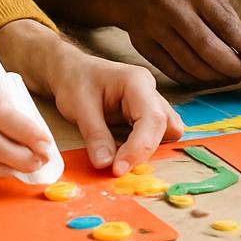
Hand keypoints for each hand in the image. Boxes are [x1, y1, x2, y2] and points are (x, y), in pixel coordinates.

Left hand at [47, 47, 183, 176]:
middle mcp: (150, 90)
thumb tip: (105, 164)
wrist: (73, 71)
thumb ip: (95, 136)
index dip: (139, 147)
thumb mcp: (79, 107)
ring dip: (148, 147)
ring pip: (167, 129)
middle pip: (163, 125)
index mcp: (136, 82)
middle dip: (144, 150)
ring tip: (122, 158)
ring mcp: (152, 101)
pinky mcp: (147, 113)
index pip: (151, 117)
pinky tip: (125, 151)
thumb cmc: (76, 82)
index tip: (118, 169)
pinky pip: (158, 132)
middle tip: (117, 169)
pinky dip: (145, 146)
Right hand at [115, 0, 240, 86]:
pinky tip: (209, 77)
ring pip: (193, 65)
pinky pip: (175, 72)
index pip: (229, 25)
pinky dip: (196, 80)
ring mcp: (155, 29)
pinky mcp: (144, 47)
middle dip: (235, 68)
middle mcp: (174, 8)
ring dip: (218, 78)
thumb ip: (227, 14)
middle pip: (210, 50)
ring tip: (232, 76)